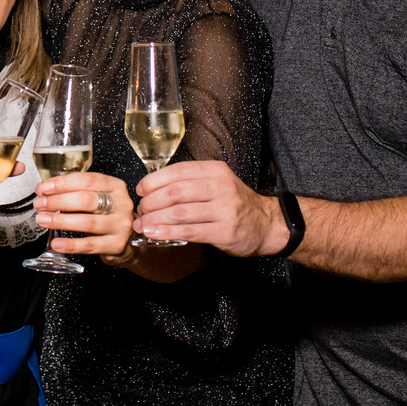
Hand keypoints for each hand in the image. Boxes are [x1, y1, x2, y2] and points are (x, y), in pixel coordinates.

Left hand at [34, 172, 134, 263]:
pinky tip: (56, 243)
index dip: (63, 183)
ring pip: (87, 222)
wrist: (126, 239)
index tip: (43, 188)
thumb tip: (44, 191)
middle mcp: (122, 204)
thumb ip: (73, 192)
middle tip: (40, 204)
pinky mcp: (117, 245)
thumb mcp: (95, 198)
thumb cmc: (105, 214)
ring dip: (61, 221)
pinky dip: (71, 244)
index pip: (88, 180)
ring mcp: (121, 225)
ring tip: (43, 220)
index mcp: (115, 186)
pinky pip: (90, 245)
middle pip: (87, 200)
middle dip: (58, 201)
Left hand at [135, 160, 284, 256]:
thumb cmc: (234, 203)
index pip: (177, 171)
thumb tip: (152, 188)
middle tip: (140, 210)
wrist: (266, 224)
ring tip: (142, 224)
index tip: (140, 190)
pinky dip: (168, 233)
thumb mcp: (217, 182)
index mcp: (215, 171)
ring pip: (179, 212)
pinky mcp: (224, 231)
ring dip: (155, 219)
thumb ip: (190, 182)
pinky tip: (155, 234)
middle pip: (175, 192)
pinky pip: (189, 231)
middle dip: (151, 202)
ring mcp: (224, 210)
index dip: (154, 181)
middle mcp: (220, 187)